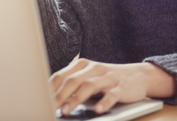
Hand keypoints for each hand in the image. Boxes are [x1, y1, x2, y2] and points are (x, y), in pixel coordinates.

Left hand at [49, 58, 175, 115]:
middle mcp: (94, 68)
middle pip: (73, 80)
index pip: (61, 75)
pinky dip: (104, 102)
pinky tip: (97, 110)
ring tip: (66, 111)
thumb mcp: (88, 79)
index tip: (39, 101)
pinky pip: (112, 94)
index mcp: (83, 65)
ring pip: (89, 86)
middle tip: (49, 108)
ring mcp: (108, 77)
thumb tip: (50, 99)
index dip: (49, 89)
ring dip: (75, 99)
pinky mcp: (121, 86)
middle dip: (59, 95)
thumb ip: (72, 85)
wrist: (138, 76)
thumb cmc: (107, 80)